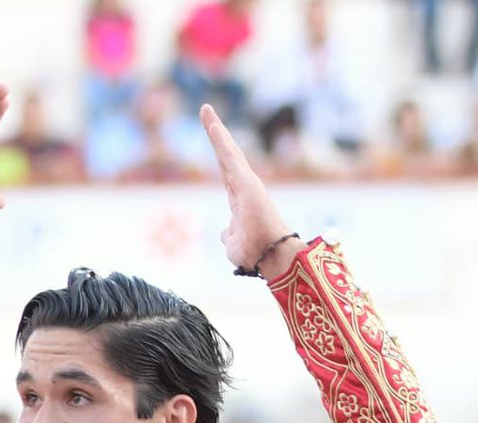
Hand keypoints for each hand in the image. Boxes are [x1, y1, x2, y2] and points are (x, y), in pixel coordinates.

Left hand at [200, 104, 302, 279]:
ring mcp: (247, 184)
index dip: (220, 156)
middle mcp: (244, 189)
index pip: (227, 174)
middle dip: (217, 135)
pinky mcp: (247, 183)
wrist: (272, 258)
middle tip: (206, 112)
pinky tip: (211, 125)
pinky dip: (220, 141)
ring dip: (216, 130)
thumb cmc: (256, 255)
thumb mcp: (234, 245)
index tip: (212, 137)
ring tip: (205, 110)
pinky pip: (230, 157)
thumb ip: (229, 234)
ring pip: (228, 152)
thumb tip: (226, 232)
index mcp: (241, 202)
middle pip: (227, 157)